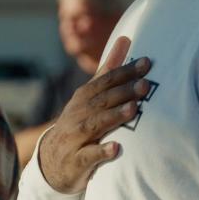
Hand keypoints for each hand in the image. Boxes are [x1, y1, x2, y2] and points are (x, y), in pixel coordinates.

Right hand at [37, 36, 151, 193]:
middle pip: (102, 100)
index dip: (125, 72)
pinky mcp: (76, 160)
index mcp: (84, 97)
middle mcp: (78, 114)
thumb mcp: (90, 95)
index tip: (147, 63)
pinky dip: (101, 152)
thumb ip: (108, 68)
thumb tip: (125, 38)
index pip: (105, 81)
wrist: (52, 160)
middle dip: (123, 92)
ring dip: (114, 116)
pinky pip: (88, 156)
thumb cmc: (79, 122)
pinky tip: (116, 149)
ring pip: (95, 124)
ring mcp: (76, 137)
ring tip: (133, 110)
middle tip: (145, 85)